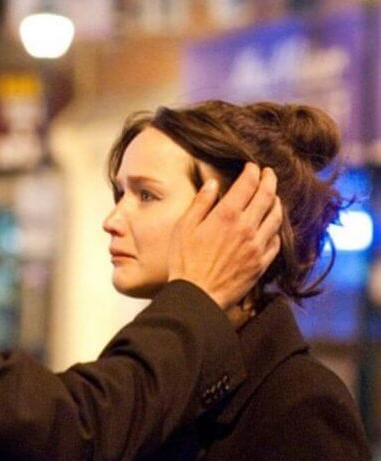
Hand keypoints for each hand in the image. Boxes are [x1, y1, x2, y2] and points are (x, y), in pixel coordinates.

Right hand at [168, 163, 282, 314]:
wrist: (198, 294)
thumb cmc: (185, 261)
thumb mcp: (184, 227)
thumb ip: (200, 203)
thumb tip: (212, 184)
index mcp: (226, 215)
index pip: (248, 184)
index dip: (252, 171)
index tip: (252, 166)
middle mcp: (247, 227)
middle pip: (267, 196)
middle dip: (269, 180)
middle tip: (269, 173)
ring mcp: (257, 246)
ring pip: (276, 217)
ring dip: (276, 202)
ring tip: (273, 197)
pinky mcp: (261, 263)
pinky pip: (276, 240)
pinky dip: (276, 229)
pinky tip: (271, 226)